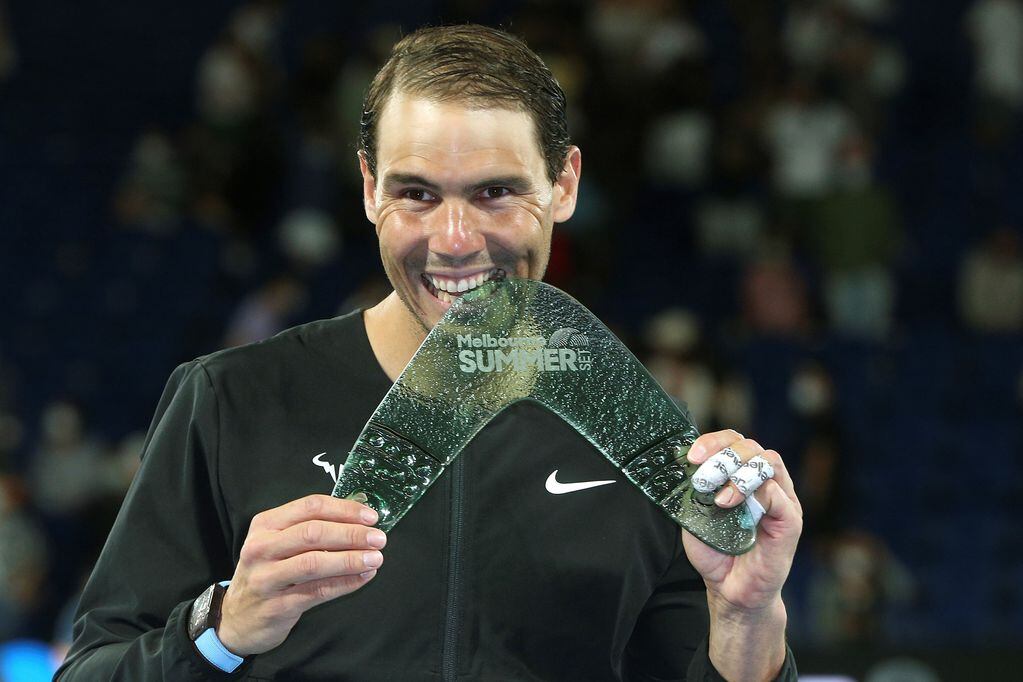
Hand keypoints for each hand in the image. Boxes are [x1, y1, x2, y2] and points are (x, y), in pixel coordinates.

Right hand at [217, 495, 385, 656]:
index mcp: (266, 525)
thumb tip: (359, 515)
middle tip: (379, 538)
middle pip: (313, 533)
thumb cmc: (268, 573)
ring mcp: (266, 578)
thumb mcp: (278, 543)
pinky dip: (345, 583)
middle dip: (351, 534)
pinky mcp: (276, 606)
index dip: (344, 510)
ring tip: (375, 558)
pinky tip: (363, 577)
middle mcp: (262, 548)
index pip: (310, 507)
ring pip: (315, 563)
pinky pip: (317, 591)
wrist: (236, 619)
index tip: (370, 517)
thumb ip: (311, 527)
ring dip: (351, 559)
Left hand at [682, 429, 801, 610]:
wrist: (731, 592)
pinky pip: (779, 495)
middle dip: (723, 454)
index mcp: (744, 478)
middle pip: (752, 446)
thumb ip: (695, 493)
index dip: (714, 441)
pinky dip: (754, 493)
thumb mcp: (696, 517)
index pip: (736, 441)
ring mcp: (782, 501)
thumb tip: (683, 470)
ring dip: (739, 472)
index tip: (692, 456)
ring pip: (769, 461)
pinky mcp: (790, 522)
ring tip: (719, 497)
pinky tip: (731, 506)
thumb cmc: (717, 554)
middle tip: (703, 477)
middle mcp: (766, 483)